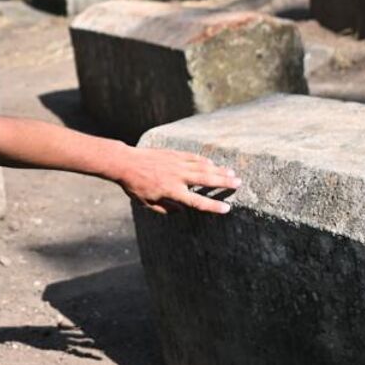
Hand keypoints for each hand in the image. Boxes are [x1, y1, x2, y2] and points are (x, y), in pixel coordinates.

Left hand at [117, 147, 239, 215]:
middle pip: (206, 180)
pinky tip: (211, 163)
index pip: (197, 201)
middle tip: (239, 183)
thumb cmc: (135, 186)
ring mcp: (176, 163)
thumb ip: (166, 209)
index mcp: (171, 191)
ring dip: (218, 170)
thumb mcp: (148, 203)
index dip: (213, 206)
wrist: (126, 163)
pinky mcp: (173, 154)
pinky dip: (203, 160)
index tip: (226, 208)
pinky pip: (192, 157)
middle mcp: (177, 177)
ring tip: (232, 172)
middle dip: (224, 182)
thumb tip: (181, 210)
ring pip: (202, 166)